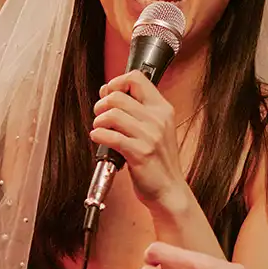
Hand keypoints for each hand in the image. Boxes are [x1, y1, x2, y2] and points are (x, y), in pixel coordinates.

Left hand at [91, 72, 194, 215]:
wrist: (169, 190)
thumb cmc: (159, 162)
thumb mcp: (156, 129)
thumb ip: (138, 110)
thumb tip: (109, 92)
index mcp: (162, 109)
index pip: (136, 78)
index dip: (116, 83)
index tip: (108, 94)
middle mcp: (158, 119)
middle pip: (118, 96)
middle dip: (101, 104)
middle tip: (100, 116)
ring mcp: (150, 136)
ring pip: (112, 114)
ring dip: (98, 121)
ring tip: (100, 129)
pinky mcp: (140, 153)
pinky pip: (111, 136)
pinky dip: (98, 136)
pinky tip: (99, 139)